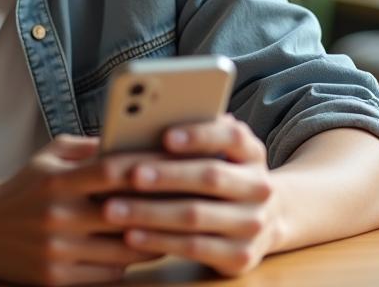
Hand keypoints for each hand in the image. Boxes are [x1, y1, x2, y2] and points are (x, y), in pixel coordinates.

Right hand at [0, 135, 161, 285]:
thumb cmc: (24, 188)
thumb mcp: (48, 156)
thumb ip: (88, 148)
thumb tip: (130, 141)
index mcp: (57, 179)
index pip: (111, 171)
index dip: (147, 168)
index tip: (176, 164)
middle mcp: (57, 215)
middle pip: (124, 215)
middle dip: (159, 209)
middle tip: (187, 202)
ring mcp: (56, 250)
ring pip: (122, 250)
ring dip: (150, 241)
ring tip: (170, 229)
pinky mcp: (55, 278)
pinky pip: (106, 274)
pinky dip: (125, 263)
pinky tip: (136, 251)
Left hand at [100, 114, 277, 276]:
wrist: (264, 222)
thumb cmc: (224, 178)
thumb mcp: (219, 153)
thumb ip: (193, 137)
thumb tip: (146, 121)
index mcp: (252, 154)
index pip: (232, 136)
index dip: (199, 135)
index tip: (165, 135)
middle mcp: (259, 187)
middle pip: (211, 177)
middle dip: (167, 175)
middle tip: (130, 175)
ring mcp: (252, 224)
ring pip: (196, 216)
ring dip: (150, 212)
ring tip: (114, 208)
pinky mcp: (240, 256)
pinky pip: (193, 248)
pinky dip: (158, 240)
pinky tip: (131, 234)